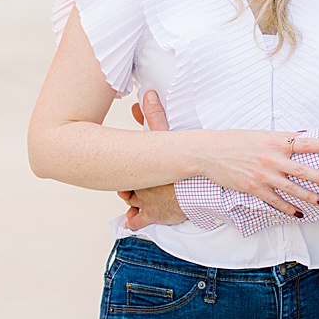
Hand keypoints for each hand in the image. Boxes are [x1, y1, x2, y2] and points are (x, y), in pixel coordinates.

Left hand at [117, 90, 186, 228]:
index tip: (119, 167)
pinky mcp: (154, 217)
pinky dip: (132, 222)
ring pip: (130, 204)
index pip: (122, 168)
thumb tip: (147, 95)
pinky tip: (128, 221)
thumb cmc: (183, 166)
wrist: (199, 190)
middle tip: (130, 183)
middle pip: (125, 187)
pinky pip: (137, 222)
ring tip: (131, 201)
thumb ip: (155, 116)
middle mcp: (137, 187)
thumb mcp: (167, 136)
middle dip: (128, 185)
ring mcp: (144, 204)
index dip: (123, 168)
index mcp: (139, 168)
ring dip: (131, 202)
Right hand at [130, 89, 318, 217]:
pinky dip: (288, 208)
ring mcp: (263, 175)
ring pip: (292, 189)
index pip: (304, 142)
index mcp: (274, 141)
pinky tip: (299, 214)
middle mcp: (271, 158)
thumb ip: (282, 138)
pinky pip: (275, 201)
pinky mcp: (254, 188)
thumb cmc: (234, 140)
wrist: (208, 151)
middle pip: (303, 170)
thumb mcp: (259, 134)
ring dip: (310, 198)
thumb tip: (302, 136)